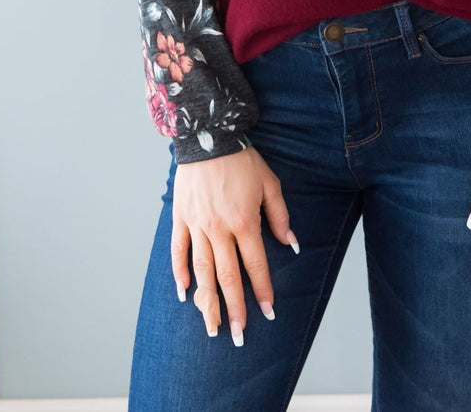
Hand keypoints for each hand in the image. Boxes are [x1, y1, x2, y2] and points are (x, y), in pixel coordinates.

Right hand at [171, 144, 298, 343]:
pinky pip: (179, 251)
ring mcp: (197, 225)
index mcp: (244, 221)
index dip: (262, 290)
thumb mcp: (269, 183)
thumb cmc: (242, 160)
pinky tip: (185, 293)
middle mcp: (219, 228)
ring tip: (212, 326)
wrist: (208, 136)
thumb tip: (291, 245)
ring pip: (203, 270)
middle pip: (227, 276)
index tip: (268, 312)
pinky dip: (180, 273)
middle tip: (239, 335)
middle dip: (235, 308)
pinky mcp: (181, 218)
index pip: (255, 264)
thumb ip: (280, 216)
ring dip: (208, 300)